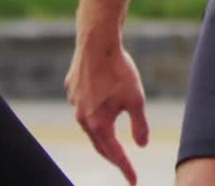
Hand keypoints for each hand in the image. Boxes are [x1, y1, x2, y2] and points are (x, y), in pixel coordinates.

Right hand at [66, 36, 149, 184]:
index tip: (133, 181)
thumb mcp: (136, 100)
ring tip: (113, 141)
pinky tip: (102, 104)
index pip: (114, 153)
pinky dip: (95, 111)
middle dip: (112, 156)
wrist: (97, 42)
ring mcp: (74, 102)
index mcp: (98, 124)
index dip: (125, 167)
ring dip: (102, 134)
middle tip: (124, 166)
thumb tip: (142, 145)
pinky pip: (84, 105)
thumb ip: (139, 125)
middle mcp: (82, 117)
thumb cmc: (119, 71)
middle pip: (99, 143)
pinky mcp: (71, 88)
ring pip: (90, 124)